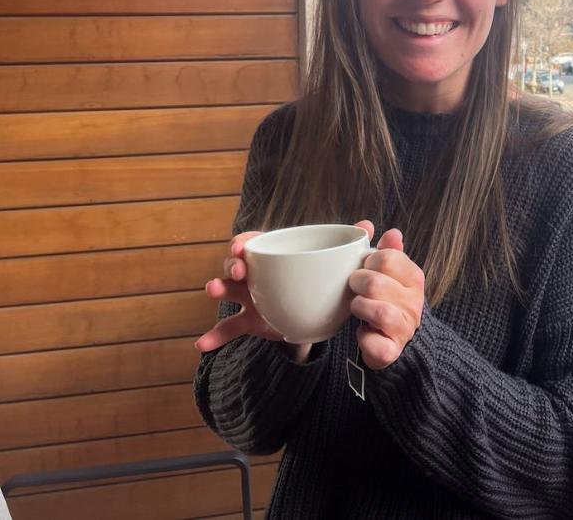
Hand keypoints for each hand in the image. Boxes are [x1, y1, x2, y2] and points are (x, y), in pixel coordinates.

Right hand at [195, 219, 377, 352]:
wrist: (315, 311)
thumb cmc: (319, 279)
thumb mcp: (337, 263)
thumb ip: (352, 245)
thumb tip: (370, 227)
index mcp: (276, 256)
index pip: (256, 242)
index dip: (245, 241)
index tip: (242, 245)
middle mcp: (258, 273)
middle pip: (237, 263)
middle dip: (232, 263)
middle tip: (237, 271)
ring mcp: (251, 298)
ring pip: (229, 290)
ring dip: (219, 287)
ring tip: (213, 289)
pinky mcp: (251, 321)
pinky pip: (229, 328)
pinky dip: (214, 336)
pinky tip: (202, 345)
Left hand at [348, 228, 424, 369]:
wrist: (399, 341)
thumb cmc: (390, 300)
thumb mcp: (391, 273)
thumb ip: (387, 250)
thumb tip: (385, 229)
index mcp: (414, 278)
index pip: (387, 257)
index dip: (368, 260)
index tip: (365, 267)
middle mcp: (413, 302)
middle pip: (375, 282)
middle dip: (357, 283)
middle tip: (355, 287)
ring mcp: (404, 327)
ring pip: (375, 311)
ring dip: (358, 307)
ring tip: (358, 307)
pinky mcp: (392, 350)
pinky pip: (373, 342)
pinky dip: (362, 337)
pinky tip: (362, 332)